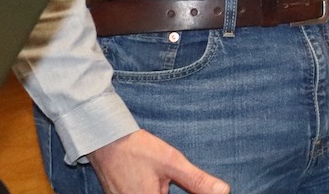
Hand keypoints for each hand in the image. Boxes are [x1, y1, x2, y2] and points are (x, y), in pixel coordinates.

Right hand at [89, 129, 228, 193]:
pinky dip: (156, 191)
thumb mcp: (171, 162)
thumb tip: (224, 191)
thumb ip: (197, 180)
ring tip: (166, 181)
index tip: (185, 186)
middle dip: (179, 192)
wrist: (105, 140)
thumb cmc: (136, 150)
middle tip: (172, 180)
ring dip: (165, 191)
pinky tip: (158, 183)